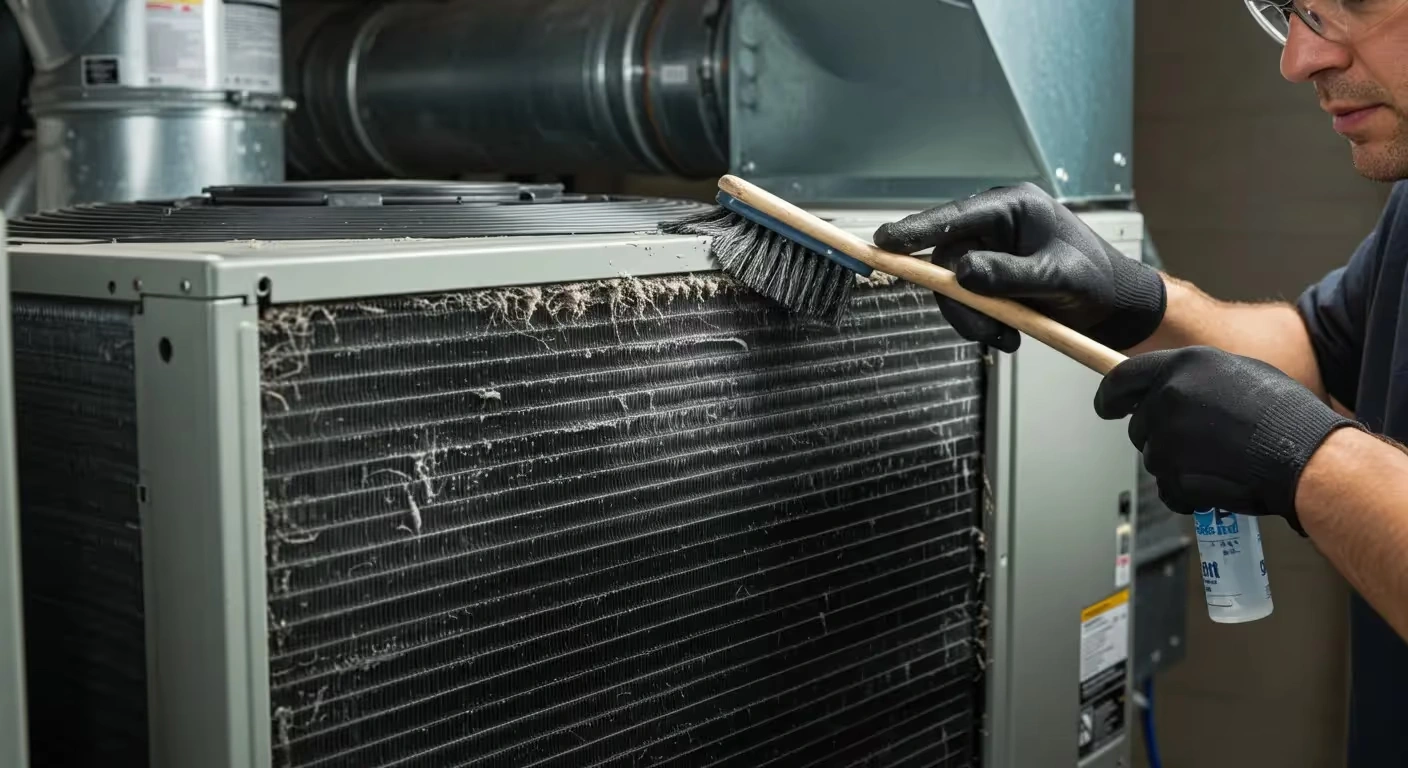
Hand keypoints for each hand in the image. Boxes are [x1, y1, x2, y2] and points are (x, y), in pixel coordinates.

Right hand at [873, 182, 1166, 352]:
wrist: (1113, 305)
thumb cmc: (1096, 280)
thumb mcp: (1058, 278)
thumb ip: (1011, 275)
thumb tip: (964, 273)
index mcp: (1012, 207)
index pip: (954, 216)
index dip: (916, 229)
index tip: (885, 241)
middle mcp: (994, 225)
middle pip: (947, 260)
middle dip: (961, 301)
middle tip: (984, 332)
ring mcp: (990, 251)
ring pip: (953, 286)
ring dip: (972, 318)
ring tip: (1005, 339)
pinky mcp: (989, 276)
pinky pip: (966, 300)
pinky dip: (980, 323)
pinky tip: (1007, 336)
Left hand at [1094, 346, 1357, 532]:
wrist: (1306, 454)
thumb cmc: (1284, 414)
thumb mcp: (1236, 373)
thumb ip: (1195, 379)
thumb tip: (1170, 388)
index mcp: (1182, 365)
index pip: (1122, 379)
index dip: (1110, 397)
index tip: (1107, 408)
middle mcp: (1168, 397)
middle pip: (1139, 426)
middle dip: (1160, 438)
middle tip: (1200, 445)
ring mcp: (1168, 436)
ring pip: (1154, 459)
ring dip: (1178, 466)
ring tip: (1221, 461)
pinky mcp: (1174, 472)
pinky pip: (1168, 490)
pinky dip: (1187, 493)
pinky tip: (1218, 483)